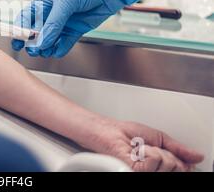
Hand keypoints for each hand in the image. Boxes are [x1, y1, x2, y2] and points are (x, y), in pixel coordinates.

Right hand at [12, 0, 140, 57]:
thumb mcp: (66, 3)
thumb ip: (53, 24)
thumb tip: (41, 42)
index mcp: (43, 4)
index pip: (25, 19)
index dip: (19, 31)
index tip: (17, 43)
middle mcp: (50, 15)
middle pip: (34, 33)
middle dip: (32, 43)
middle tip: (34, 50)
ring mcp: (62, 24)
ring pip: (48, 41)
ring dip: (45, 48)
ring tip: (47, 51)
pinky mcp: (74, 32)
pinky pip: (63, 44)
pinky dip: (59, 49)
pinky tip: (58, 50)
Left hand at [86, 119, 204, 171]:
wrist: (105, 131)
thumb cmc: (125, 132)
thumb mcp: (158, 137)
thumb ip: (177, 148)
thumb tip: (196, 155)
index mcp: (160, 162)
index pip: (181, 167)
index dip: (178, 158)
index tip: (166, 150)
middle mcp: (153, 169)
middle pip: (176, 167)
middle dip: (167, 152)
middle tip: (149, 147)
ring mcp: (144, 171)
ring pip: (166, 165)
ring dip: (155, 151)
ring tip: (140, 148)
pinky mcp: (134, 171)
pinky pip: (153, 161)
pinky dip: (147, 151)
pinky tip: (136, 150)